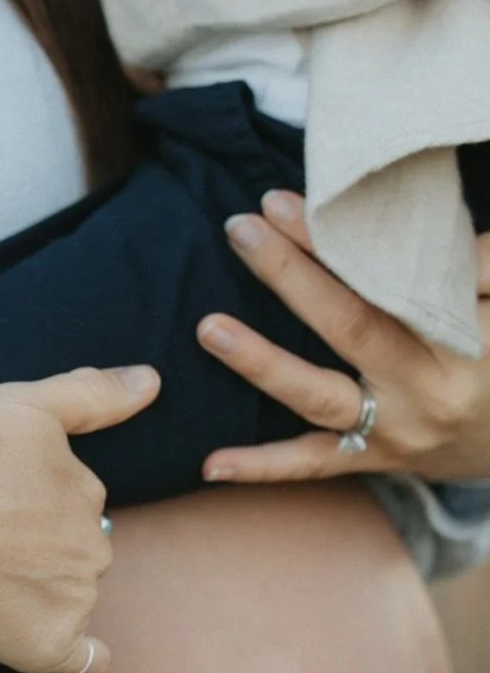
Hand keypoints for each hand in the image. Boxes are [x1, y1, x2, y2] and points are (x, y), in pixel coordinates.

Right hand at [0, 365, 159, 672]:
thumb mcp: (25, 403)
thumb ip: (92, 393)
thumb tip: (152, 382)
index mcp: (85, 492)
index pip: (74, 503)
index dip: (36, 502)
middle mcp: (91, 547)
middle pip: (77, 551)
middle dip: (44, 548)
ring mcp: (73, 599)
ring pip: (72, 597)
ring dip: (45, 593)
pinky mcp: (46, 646)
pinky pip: (81, 661)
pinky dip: (82, 659)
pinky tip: (67, 652)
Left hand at [197, 191, 489, 483]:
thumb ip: (479, 262)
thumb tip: (414, 223)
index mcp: (457, 343)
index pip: (386, 284)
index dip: (332, 243)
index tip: (283, 205)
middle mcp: (421, 392)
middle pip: (346, 327)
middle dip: (289, 276)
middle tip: (240, 231)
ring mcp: (392, 433)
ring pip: (316, 398)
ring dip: (259, 364)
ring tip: (209, 330)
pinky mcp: (372, 460)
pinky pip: (309, 466)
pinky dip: (259, 468)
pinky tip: (210, 465)